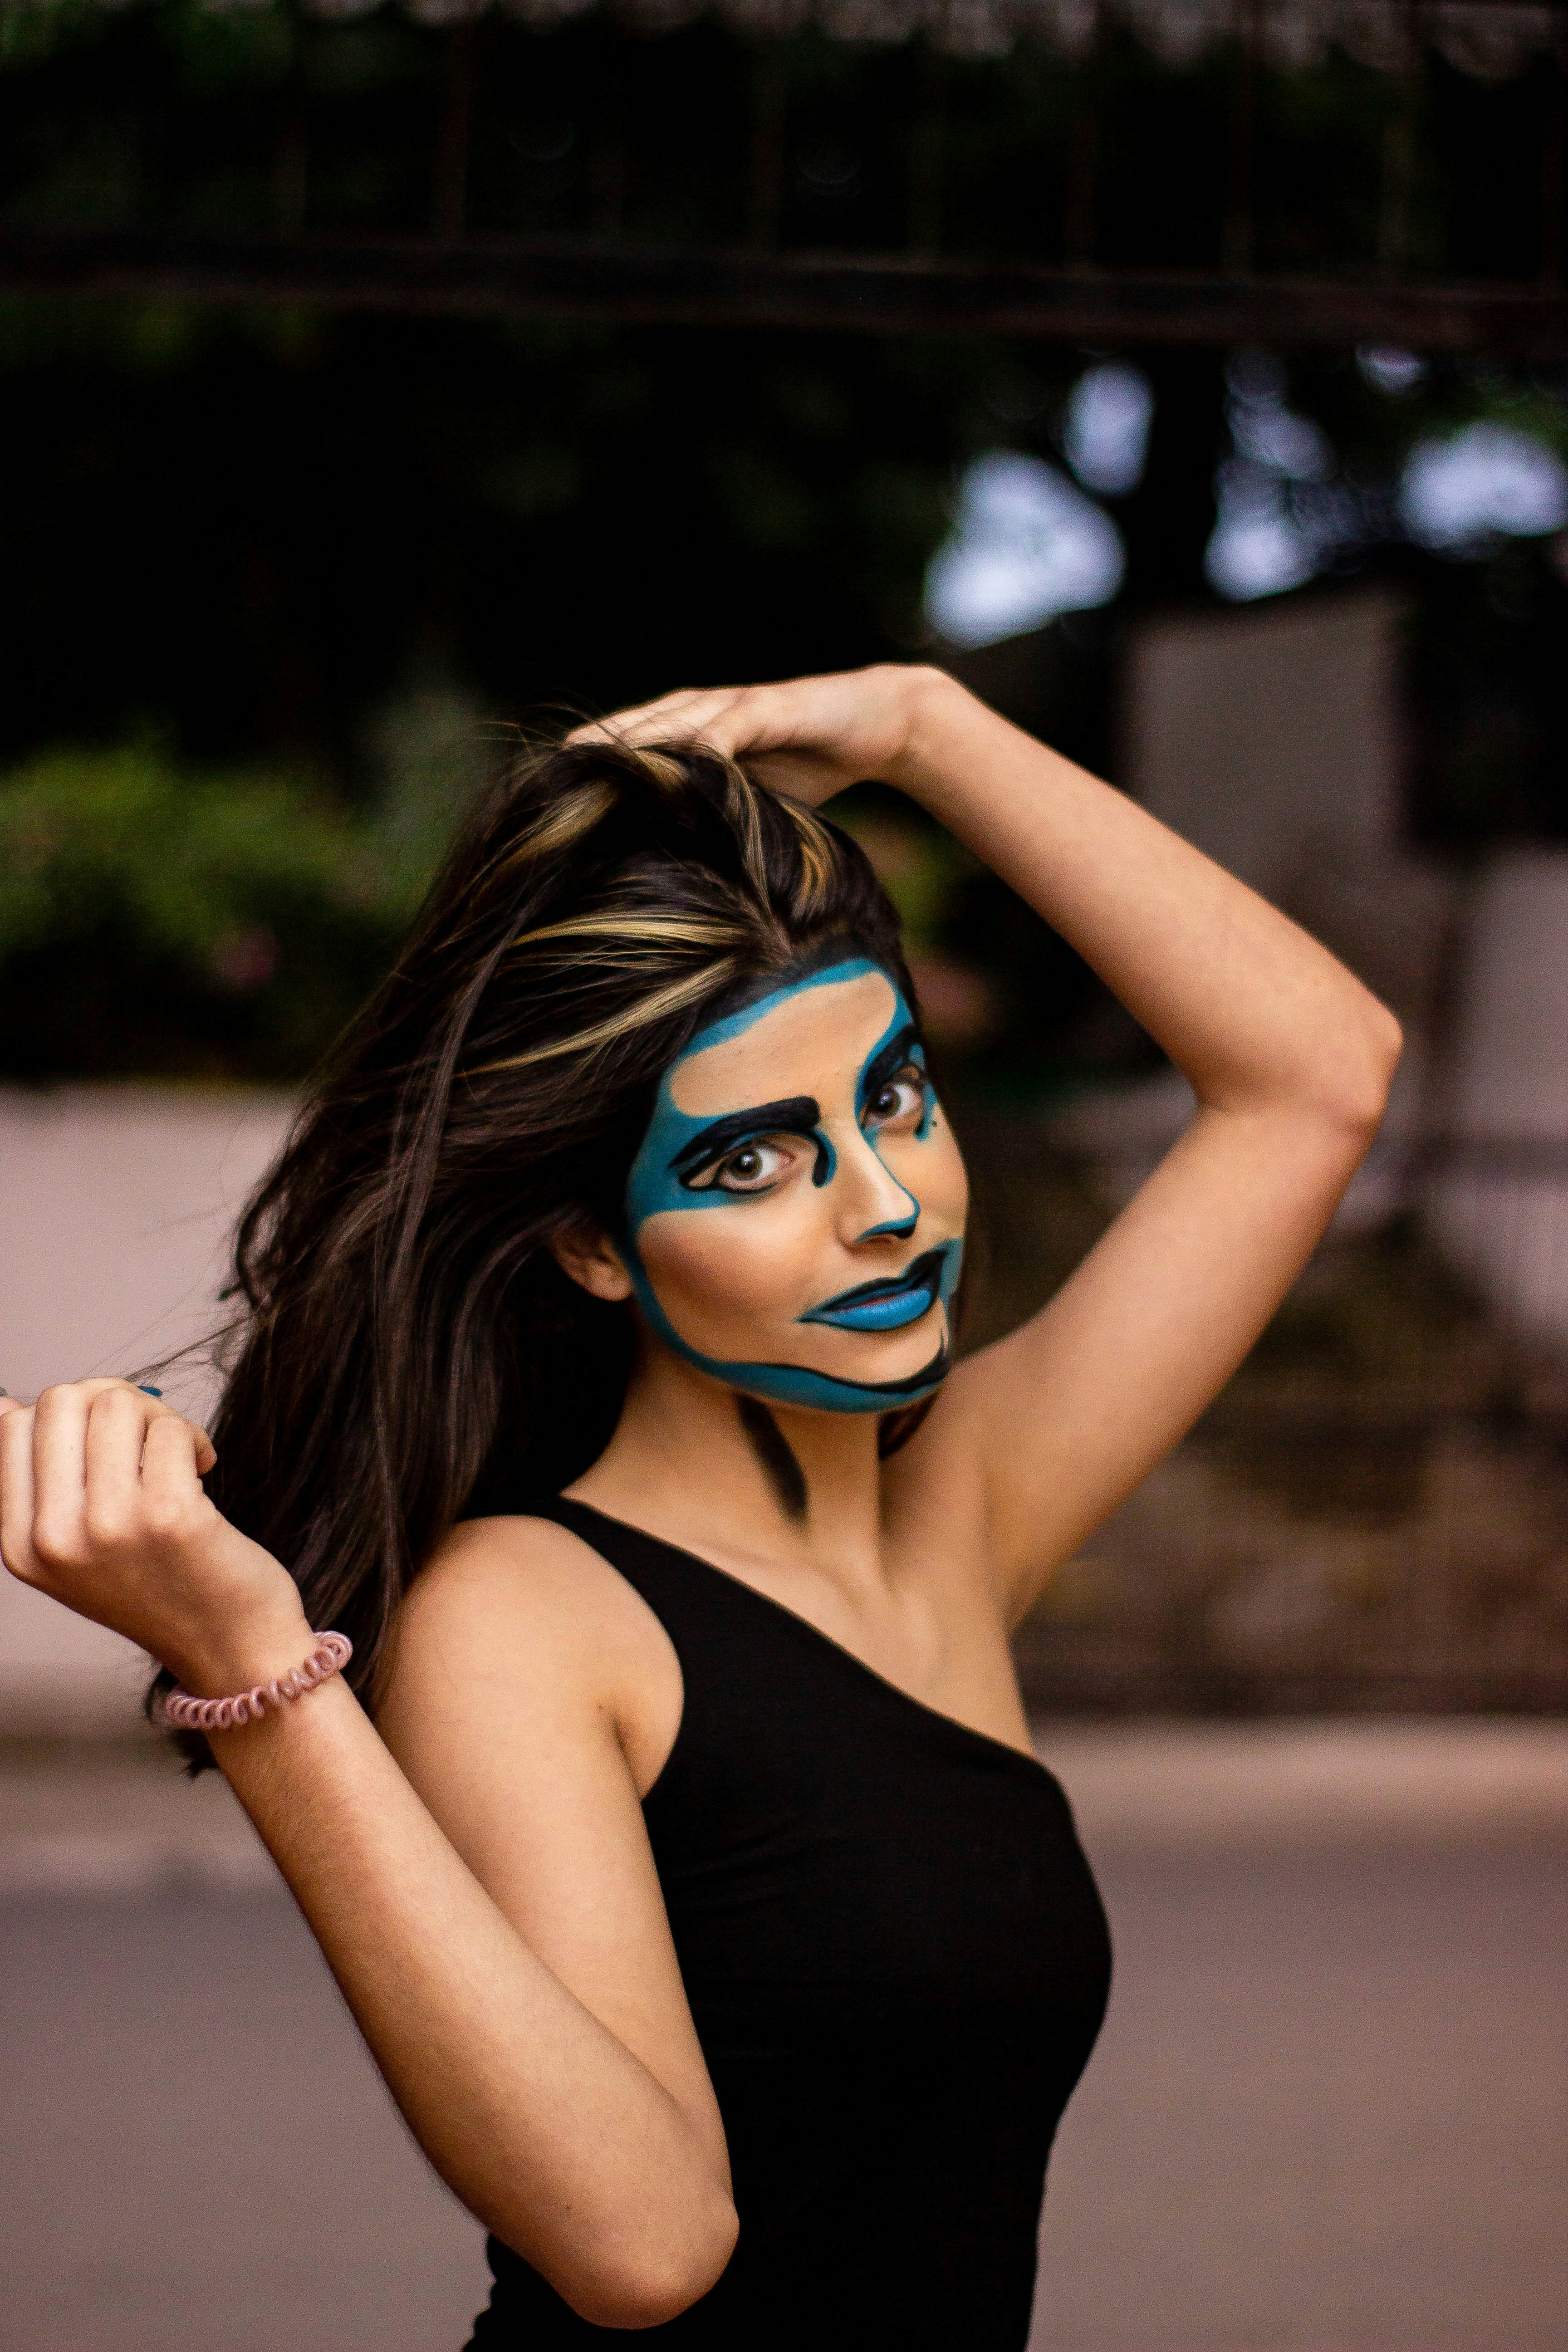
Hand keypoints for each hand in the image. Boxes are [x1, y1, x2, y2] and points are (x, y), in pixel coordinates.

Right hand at [0, 1380, 310, 1693]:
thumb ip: (41, 1485)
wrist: (229, 1647)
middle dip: (113, 1401)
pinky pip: (170, 1430)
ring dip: (158, 1419)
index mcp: (21, 1544)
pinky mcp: (169, 1517)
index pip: (14, 1423)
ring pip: (117, 1404)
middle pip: (63, 1400)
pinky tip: (202, 1471)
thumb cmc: (161, 1586)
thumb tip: (6, 1402)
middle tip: (148, 1439)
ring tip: (177, 1458)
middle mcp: (54, 1538)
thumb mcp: (74, 1550)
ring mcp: (109, 1527)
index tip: (107, 1444)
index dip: (71, 1413)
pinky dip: (193, 1439)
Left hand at [568, 663, 957, 809]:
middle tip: (547, 784)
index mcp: (692, 732)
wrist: (879, 725)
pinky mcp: (767, 706)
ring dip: (628, 743)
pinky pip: (723, 726)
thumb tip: (675, 873)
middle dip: (590, 755)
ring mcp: (732, 705)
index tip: (551, 802)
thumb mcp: (752, 800)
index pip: (628, 749)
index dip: (592, 771)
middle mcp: (701, 712)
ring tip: (587, 766)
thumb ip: (714, 818)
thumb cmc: (810, 765)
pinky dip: (696, 745)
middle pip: (631, 731)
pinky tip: (672, 764)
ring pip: (667, 722)